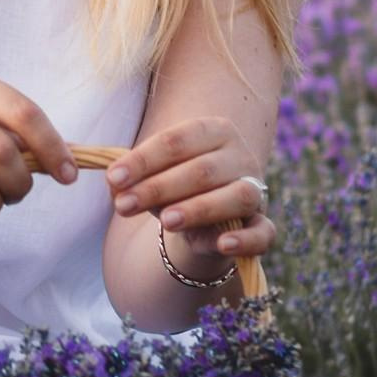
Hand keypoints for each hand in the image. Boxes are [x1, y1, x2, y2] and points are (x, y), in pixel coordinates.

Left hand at [105, 117, 275, 267]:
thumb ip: (133, 179)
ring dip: (200, 208)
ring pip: (236, 196)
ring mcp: (256, 190)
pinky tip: (223, 245)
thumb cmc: (173, 188)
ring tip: (166, 221)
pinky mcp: (263, 224)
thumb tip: (114, 184)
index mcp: (213, 131)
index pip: (176, 141)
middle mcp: (240, 155)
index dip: (143, 160)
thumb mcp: (151, 178)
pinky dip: (246, 239)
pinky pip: (264, 232)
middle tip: (123, 206)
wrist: (203, 219)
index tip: (113, 178)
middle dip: (159, 188)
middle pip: (202, 170)